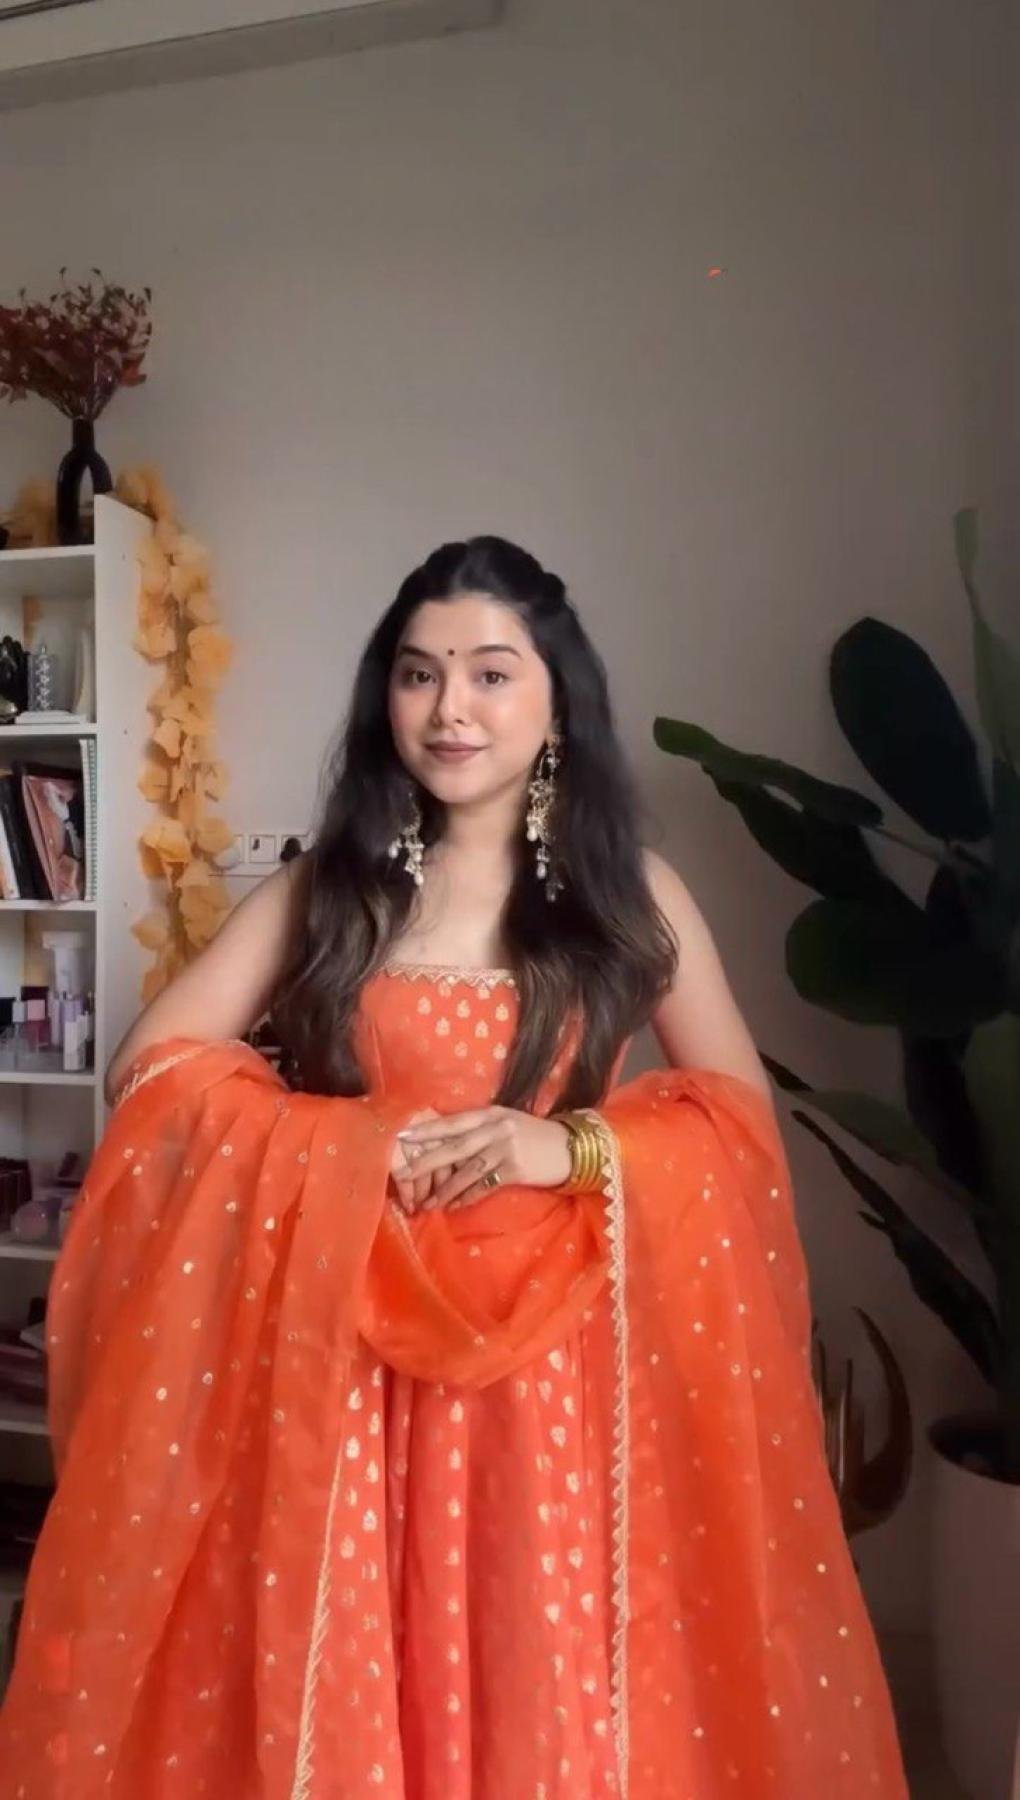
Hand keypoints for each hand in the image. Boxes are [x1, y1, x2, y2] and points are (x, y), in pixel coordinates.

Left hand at [396, 1106, 571, 1210]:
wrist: (570, 1148)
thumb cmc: (534, 1136)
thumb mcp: (507, 1123)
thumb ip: (481, 1130)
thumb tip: (446, 1144)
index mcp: (491, 1114)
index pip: (453, 1122)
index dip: (428, 1130)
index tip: (404, 1137)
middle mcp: (496, 1128)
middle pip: (455, 1147)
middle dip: (427, 1162)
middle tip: (405, 1173)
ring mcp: (506, 1148)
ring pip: (467, 1171)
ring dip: (445, 1189)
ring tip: (428, 1203)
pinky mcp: (515, 1169)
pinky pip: (484, 1185)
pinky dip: (467, 1196)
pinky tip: (454, 1205)